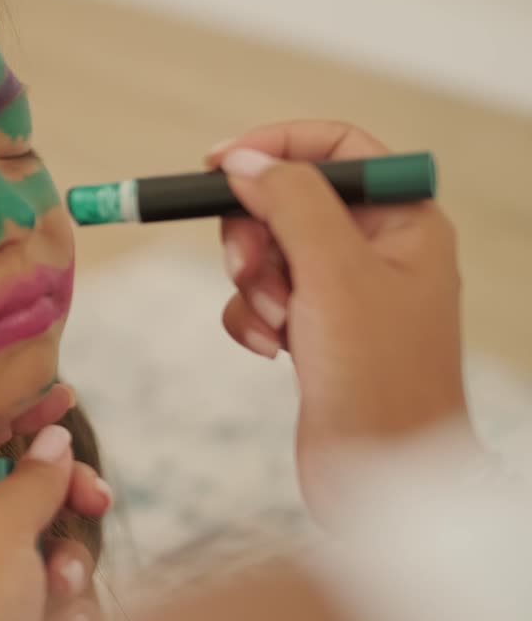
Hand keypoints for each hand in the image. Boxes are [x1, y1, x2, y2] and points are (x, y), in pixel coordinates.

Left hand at [0, 423, 111, 620]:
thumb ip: (29, 480)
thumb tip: (53, 441)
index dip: (10, 408)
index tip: (63, 395)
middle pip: (14, 491)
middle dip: (62, 496)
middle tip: (95, 498)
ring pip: (38, 552)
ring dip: (66, 564)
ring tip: (58, 591)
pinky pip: (44, 605)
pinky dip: (62, 611)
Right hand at [205, 121, 474, 522]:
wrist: (380, 475)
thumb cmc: (379, 375)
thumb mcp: (334, 270)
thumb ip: (290, 201)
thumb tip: (243, 159)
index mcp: (404, 219)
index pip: (337, 147)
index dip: (277, 146)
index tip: (217, 164)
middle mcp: (377, 248)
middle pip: (287, 200)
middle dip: (256, 234)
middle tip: (250, 268)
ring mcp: (344, 292)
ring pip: (266, 251)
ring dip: (254, 285)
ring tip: (277, 324)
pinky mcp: (313, 330)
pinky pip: (258, 298)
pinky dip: (252, 319)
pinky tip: (273, 350)